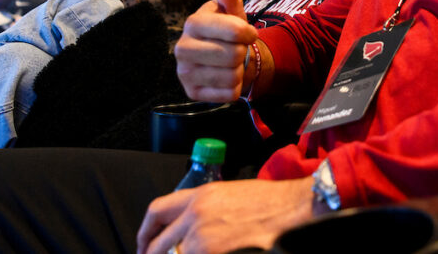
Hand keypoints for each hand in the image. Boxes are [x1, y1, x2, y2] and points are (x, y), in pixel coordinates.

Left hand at [136, 176, 314, 253]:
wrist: (292, 209)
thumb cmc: (269, 202)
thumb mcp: (228, 194)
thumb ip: (202, 209)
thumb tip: (185, 228)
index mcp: (200, 196)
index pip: (156, 211)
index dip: (145, 232)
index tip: (144, 243)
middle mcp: (197, 216)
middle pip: (159, 244)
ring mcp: (205, 239)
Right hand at [175, 0, 257, 101]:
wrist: (223, 59)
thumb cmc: (227, 31)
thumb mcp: (231, 9)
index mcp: (193, 22)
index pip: (234, 31)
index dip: (248, 34)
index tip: (248, 34)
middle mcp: (182, 47)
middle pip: (233, 56)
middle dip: (242, 53)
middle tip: (237, 50)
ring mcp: (184, 72)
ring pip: (231, 76)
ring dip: (239, 71)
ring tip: (231, 64)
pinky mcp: (191, 93)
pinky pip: (227, 94)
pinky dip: (234, 88)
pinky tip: (225, 78)